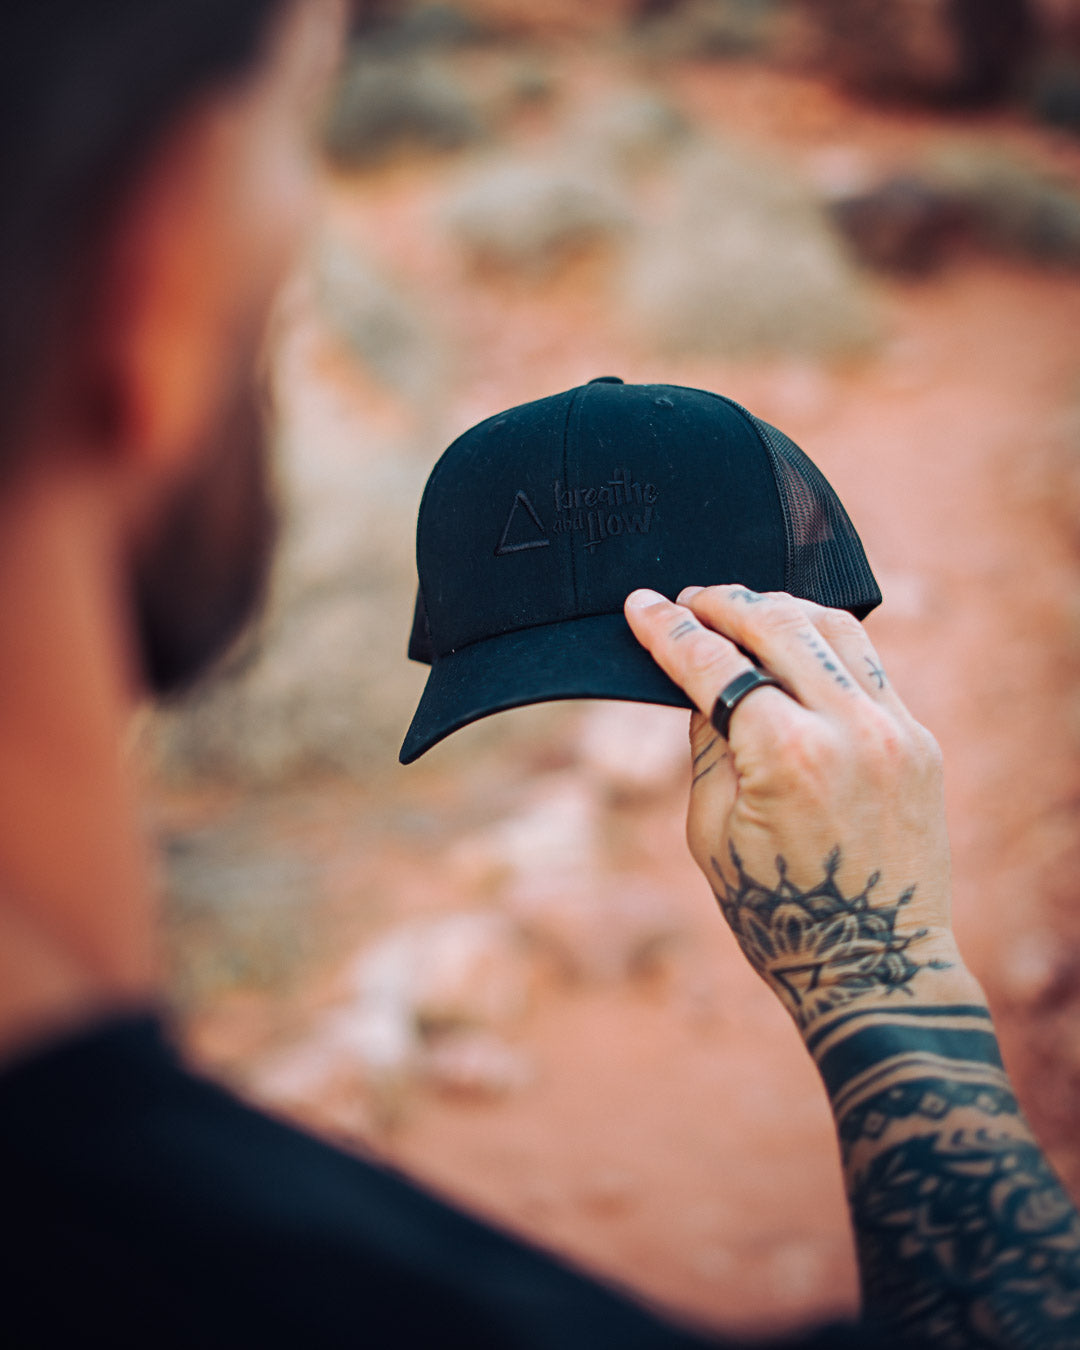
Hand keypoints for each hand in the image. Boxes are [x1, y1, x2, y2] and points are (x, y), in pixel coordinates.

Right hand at [624, 584, 958, 1031]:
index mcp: (786, 754)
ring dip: (781, 608)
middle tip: (689, 598)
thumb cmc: (778, 913)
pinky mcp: (919, 741)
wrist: (875, 967)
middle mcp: (849, 727)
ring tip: (742, 609)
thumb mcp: (712, 831)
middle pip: (778, 624)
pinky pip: (868, 664)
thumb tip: (704, 684)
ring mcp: (895, 729)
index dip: (669, 629)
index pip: (714, 664)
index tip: (642, 604)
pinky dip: (825, 643)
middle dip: (724, 603)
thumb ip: (709, 745)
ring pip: (835, 627)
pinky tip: (797, 645)